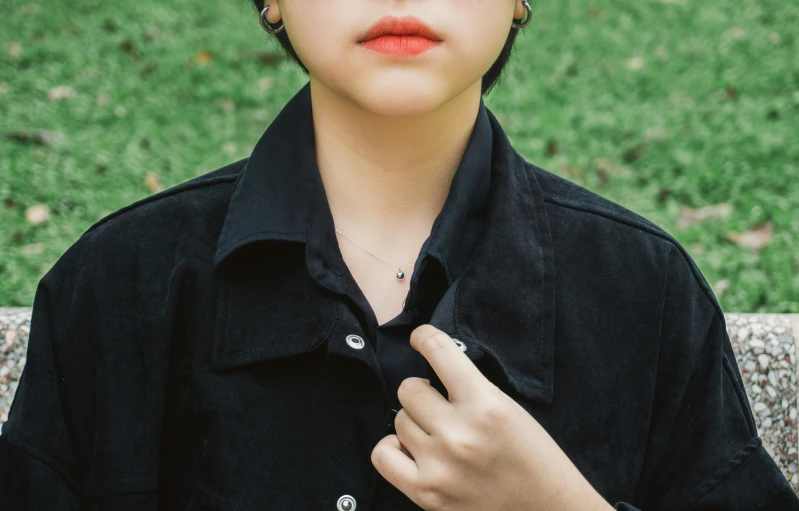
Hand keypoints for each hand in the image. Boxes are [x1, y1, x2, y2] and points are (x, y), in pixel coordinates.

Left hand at [371, 324, 612, 510]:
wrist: (548, 509)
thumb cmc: (532, 456)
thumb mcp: (508, 408)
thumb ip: (470, 387)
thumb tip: (429, 368)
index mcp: (486, 404)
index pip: (439, 351)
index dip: (424, 337)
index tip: (420, 337)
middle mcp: (459, 433)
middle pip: (409, 389)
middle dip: (423, 392)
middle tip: (440, 404)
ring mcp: (440, 466)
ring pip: (398, 420)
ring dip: (414, 422)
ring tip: (437, 433)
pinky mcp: (427, 494)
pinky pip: (383, 455)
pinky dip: (393, 448)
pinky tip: (412, 449)